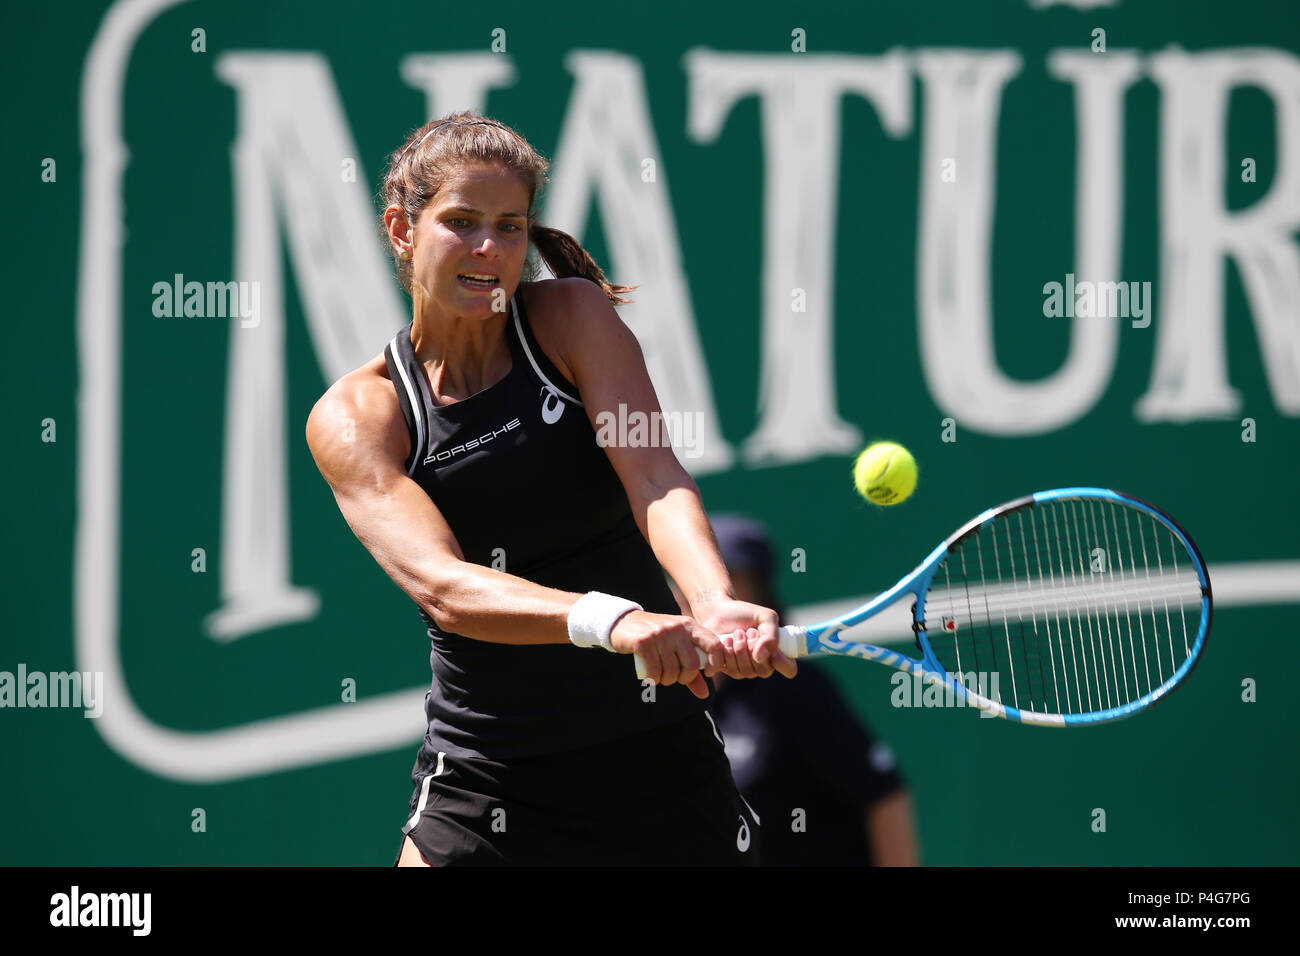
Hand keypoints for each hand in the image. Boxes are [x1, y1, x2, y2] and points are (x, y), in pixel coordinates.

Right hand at [609, 611, 723, 699]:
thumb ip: (692, 670)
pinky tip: (651, 677)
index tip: (708, 673)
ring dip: (666, 681)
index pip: (714, 644)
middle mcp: (677, 628)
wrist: (625, 622)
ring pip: (672, 671)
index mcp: (690, 626)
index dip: (716, 663)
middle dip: (684, 678)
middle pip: (692, 664)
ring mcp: (660, 634)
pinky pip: (655, 671)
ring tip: (660, 676)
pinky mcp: (643, 642)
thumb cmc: (656, 638)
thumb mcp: (677, 647)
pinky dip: (653, 680)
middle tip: (675, 677)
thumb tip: (705, 694)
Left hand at [691, 598, 796, 679]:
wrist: (717, 612)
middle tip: (749, 631)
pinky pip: (731, 670)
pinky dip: (727, 653)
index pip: (789, 668)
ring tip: (736, 633)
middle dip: (754, 648)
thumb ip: (771, 635)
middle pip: (764, 671)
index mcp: (776, 652)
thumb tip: (760, 657)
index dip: (784, 663)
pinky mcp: (728, 670)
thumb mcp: (765, 616)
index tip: (775, 652)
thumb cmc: (744, 614)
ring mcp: (745, 670)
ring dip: (740, 648)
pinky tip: (725, 641)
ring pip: (747, 671)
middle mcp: (762, 664)